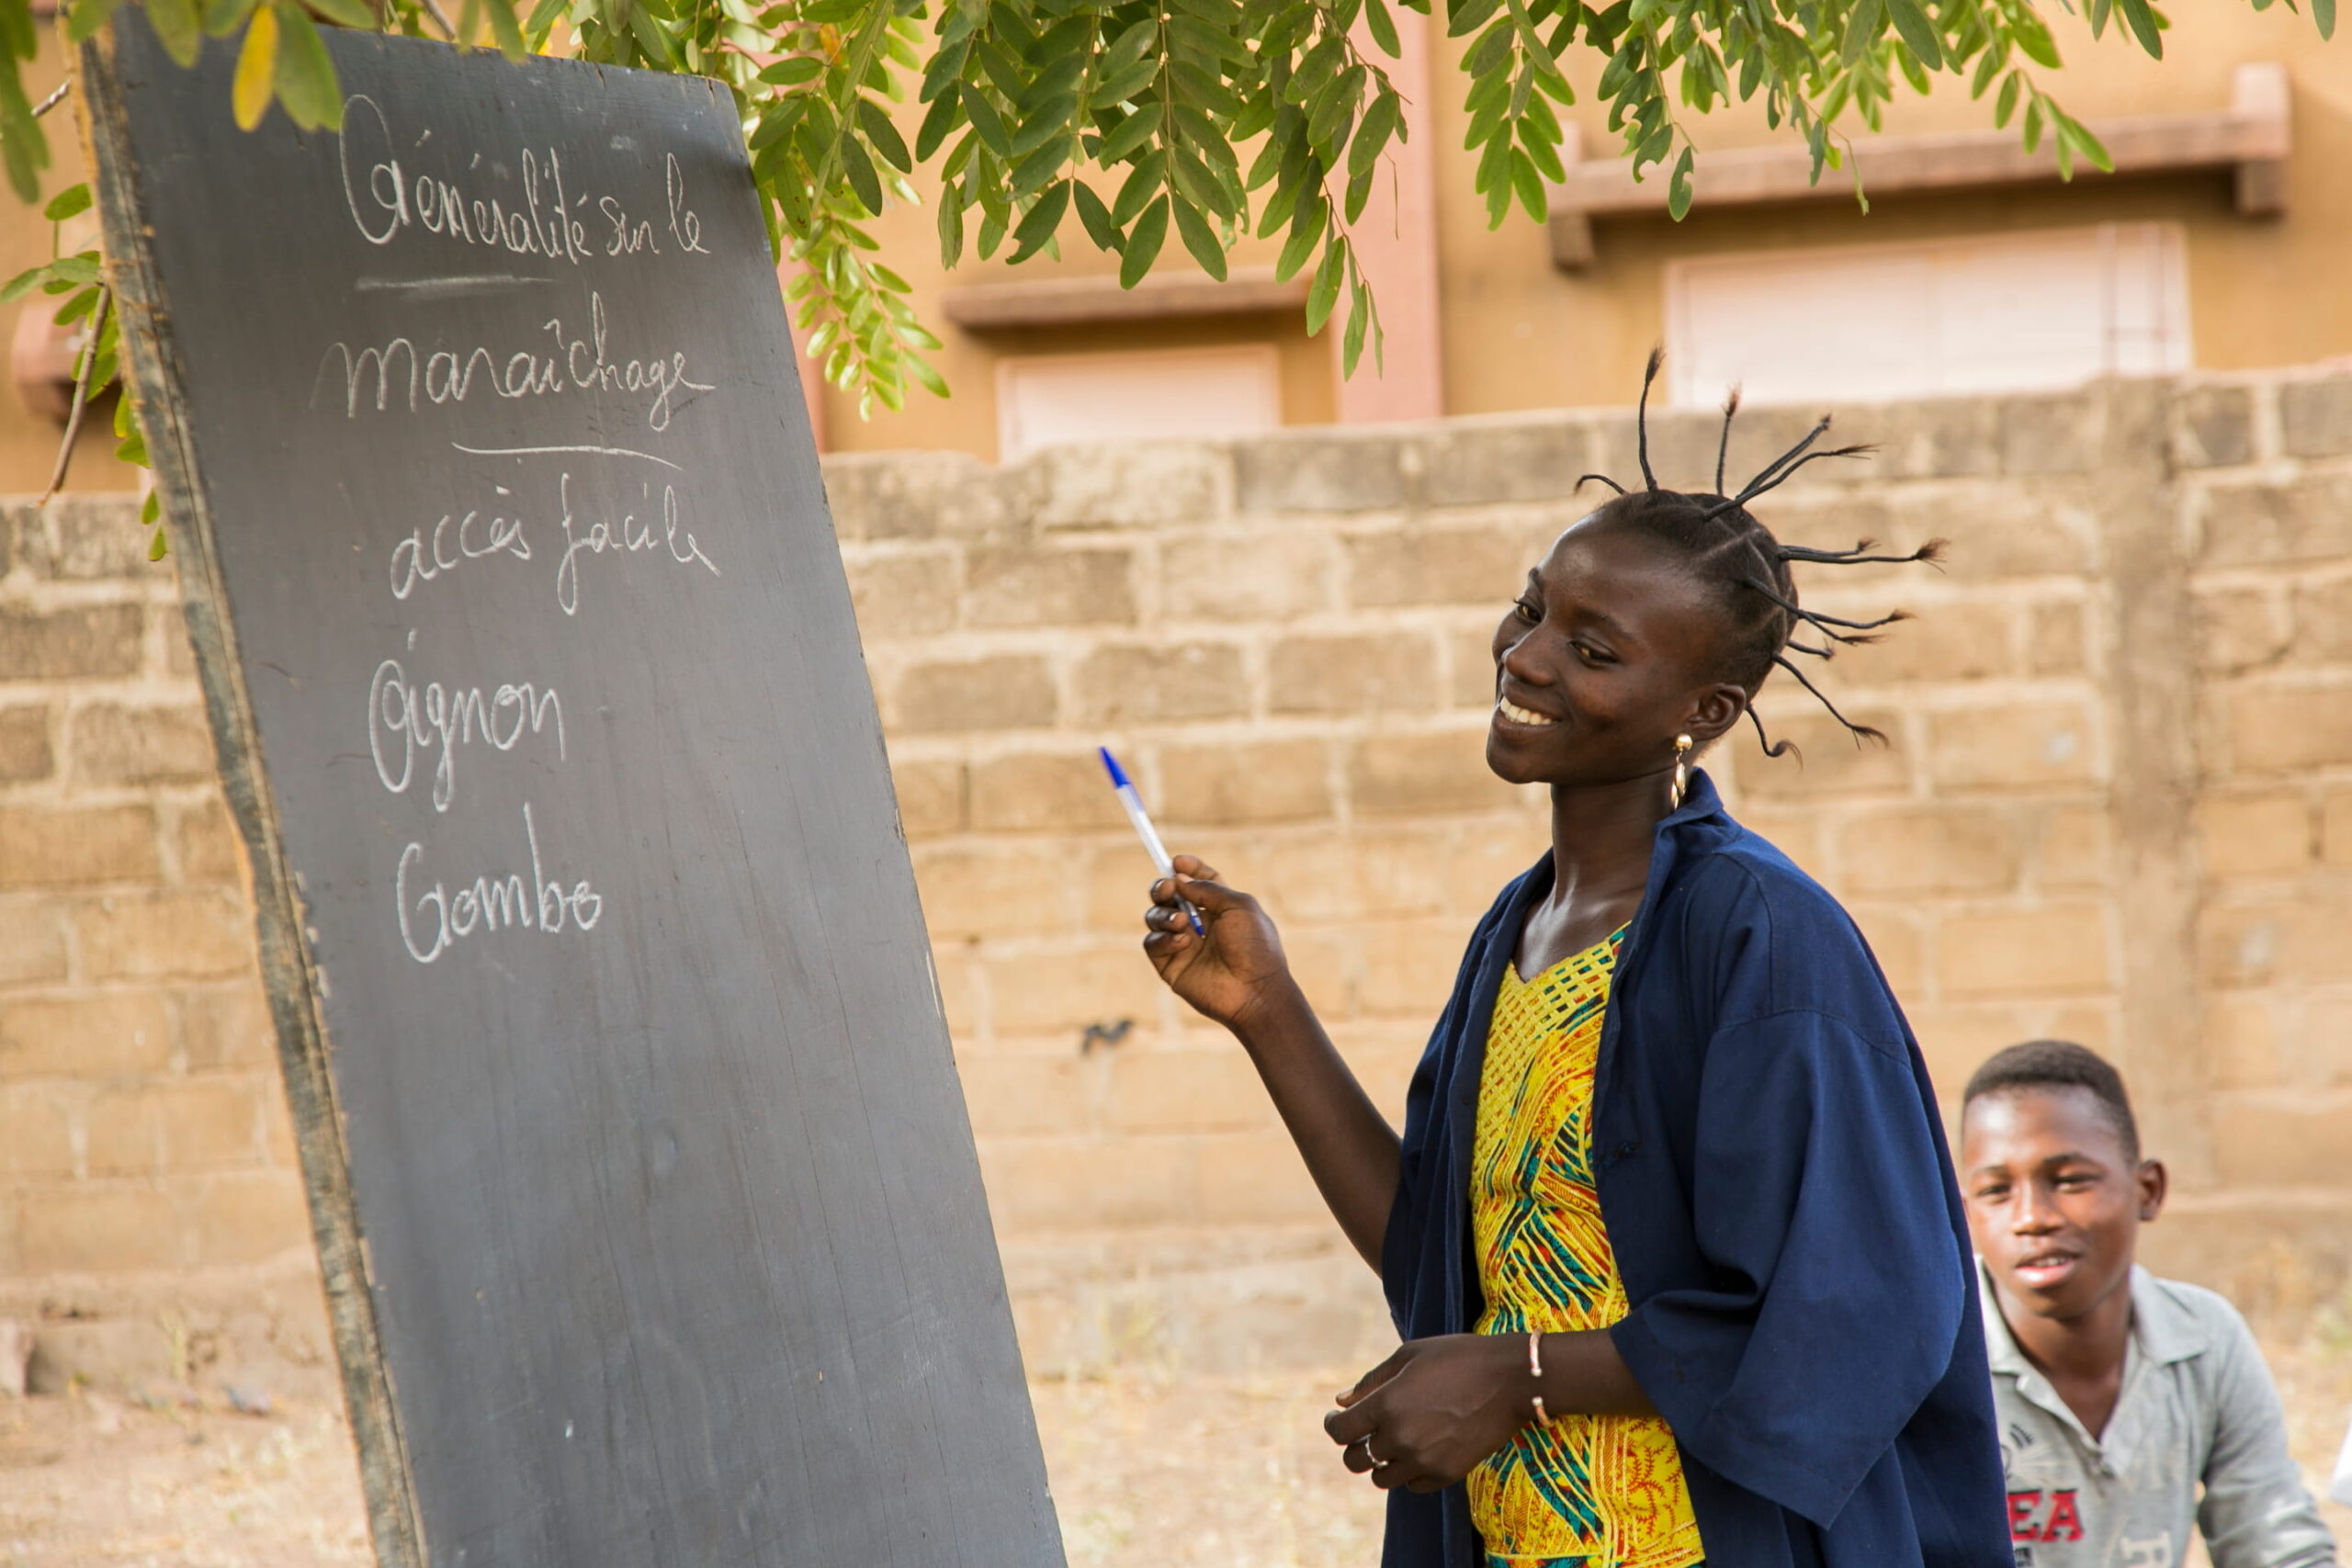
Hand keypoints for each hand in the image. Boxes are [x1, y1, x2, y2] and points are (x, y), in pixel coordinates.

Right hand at [1141, 855, 1298, 1034]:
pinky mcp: (1170, 966)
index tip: (1177, 861)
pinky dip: (1162, 937)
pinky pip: (1152, 942)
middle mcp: (1200, 924)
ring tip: (1182, 922)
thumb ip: (1207, 889)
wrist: (1255, 991)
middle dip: (1163, 887)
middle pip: (1168, 896)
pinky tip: (1182, 942)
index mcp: (1220, 907)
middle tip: (1169, 889)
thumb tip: (1179, 880)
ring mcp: (1183, 944)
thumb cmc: (1255, 948)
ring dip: (1163, 913)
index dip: (1187, 869)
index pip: (1198, 881)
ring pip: (1155, 916)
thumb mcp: (1239, 906)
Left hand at [1322, 1335, 1529, 1492]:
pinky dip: (1409, 1473)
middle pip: (1354, 1460)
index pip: (1340, 1431)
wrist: (1512, 1380)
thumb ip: (1372, 1380)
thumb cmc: (1459, 1358)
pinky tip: (1418, 1451)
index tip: (1338, 1418)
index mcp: (1386, 1404)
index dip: (1333, 1424)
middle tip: (1365, 1432)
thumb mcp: (1410, 1355)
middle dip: (1354, 1446)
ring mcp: (1424, 1460)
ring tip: (1395, 1441)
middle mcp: (1400, 1437)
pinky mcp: (1447, 1474)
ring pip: (1381, 1478)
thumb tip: (1341, 1401)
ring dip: (1381, 1462)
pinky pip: (1412, 1486)